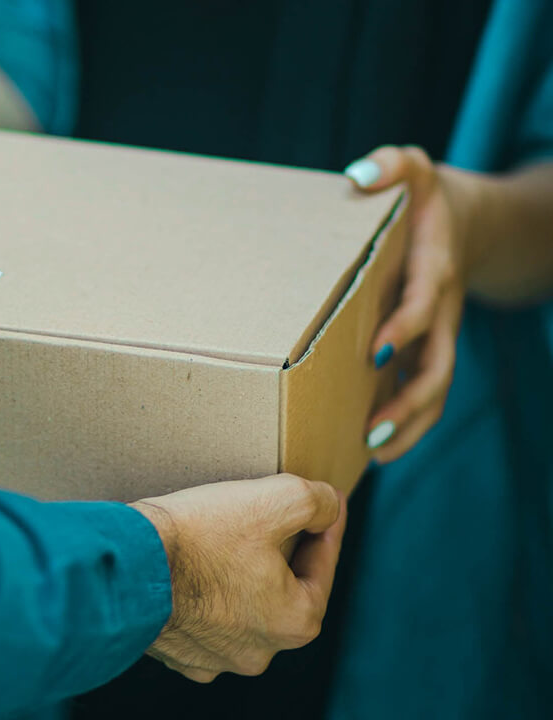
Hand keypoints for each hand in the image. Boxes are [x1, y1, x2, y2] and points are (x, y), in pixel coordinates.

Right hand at [131, 474, 345, 681]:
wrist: (125, 566)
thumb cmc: (199, 535)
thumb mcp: (274, 499)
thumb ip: (316, 501)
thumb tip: (328, 506)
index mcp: (295, 621)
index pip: (323, 564)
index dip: (325, 526)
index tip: (324, 502)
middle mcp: (260, 651)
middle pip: (282, 590)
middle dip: (280, 553)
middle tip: (268, 517)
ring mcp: (215, 658)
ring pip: (242, 607)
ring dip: (239, 577)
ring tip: (224, 539)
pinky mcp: (177, 653)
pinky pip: (202, 620)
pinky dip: (202, 596)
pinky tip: (191, 570)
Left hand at [344, 147, 466, 462]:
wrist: (465, 221)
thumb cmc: (424, 198)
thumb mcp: (413, 170)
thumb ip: (391, 166)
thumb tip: (359, 176)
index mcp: (435, 270)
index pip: (424, 304)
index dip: (406, 327)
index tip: (377, 351)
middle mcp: (440, 310)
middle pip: (437, 366)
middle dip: (409, 401)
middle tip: (373, 431)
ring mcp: (437, 335)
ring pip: (433, 389)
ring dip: (409, 424)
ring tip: (373, 454)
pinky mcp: (426, 349)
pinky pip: (422, 392)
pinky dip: (405, 421)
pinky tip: (370, 447)